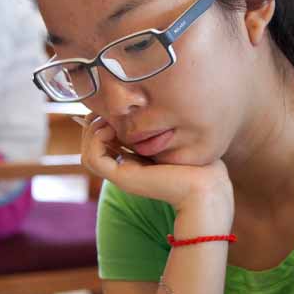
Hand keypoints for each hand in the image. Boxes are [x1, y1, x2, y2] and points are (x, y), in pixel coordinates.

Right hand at [79, 114, 233, 231]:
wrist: (204, 186)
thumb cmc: (196, 162)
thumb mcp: (172, 137)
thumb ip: (156, 127)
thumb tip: (140, 107)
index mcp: (136, 159)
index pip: (107, 140)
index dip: (104, 121)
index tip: (114, 107)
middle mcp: (126, 167)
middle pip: (93, 145)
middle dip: (94, 123)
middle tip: (105, 111)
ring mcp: (122, 173)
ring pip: (89, 153)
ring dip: (91, 131)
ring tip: (106, 120)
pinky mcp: (122, 177)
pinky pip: (93, 158)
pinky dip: (94, 141)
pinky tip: (109, 129)